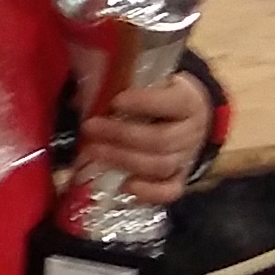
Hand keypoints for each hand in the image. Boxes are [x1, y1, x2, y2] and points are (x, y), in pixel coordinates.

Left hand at [75, 77, 208, 205]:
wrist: (190, 115)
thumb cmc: (161, 94)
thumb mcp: (151, 81)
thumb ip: (124, 84)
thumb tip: (83, 96)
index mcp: (188, 101)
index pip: (172, 103)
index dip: (144, 103)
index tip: (115, 101)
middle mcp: (191, 131)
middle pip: (160, 139)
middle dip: (121, 136)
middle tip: (90, 129)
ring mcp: (187, 157)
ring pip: (160, 166)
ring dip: (123, 161)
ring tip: (92, 152)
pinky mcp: (181, 177)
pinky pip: (170, 190)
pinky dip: (149, 192)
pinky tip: (125, 186)